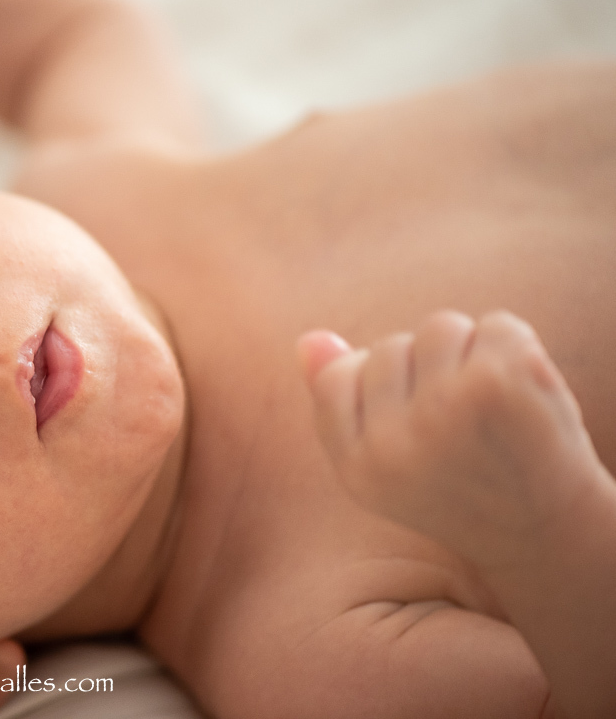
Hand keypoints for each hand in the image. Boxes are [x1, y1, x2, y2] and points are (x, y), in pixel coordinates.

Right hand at [298, 310, 603, 570]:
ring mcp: (443, 413)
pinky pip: (496, 325)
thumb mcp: (385, 461)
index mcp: (358, 467)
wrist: (552, 534)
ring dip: (472, 352)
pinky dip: (518, 348)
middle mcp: (392, 445)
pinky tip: (528, 393)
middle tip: (466, 425)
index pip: (337, 378)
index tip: (418, 417)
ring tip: (494, 404)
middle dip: (429, 370)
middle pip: (391, 347)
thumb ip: (339, 402)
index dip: (379, 382)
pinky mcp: (496, 386)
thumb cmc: (464, 489)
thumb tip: (308, 339)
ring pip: (440, 328)